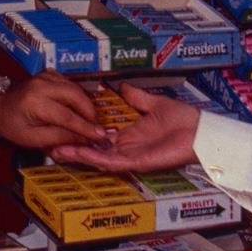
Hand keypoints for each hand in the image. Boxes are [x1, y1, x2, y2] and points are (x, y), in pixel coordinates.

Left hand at [0, 71, 105, 149]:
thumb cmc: (12, 125)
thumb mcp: (32, 139)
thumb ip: (58, 138)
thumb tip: (83, 138)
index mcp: (35, 103)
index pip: (66, 116)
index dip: (85, 127)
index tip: (100, 135)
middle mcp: (42, 85)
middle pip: (75, 96)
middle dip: (89, 112)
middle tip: (96, 127)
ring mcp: (46, 76)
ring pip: (75, 88)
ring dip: (85, 104)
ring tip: (89, 121)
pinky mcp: (50, 74)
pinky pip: (70, 84)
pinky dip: (78, 96)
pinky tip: (79, 108)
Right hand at [48, 82, 200, 173]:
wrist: (201, 132)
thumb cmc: (184, 121)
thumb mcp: (155, 103)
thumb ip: (137, 98)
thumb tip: (122, 88)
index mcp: (130, 136)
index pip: (100, 138)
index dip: (82, 134)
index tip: (63, 127)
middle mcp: (127, 148)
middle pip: (94, 151)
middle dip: (72, 147)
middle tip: (49, 143)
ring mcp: (131, 157)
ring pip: (97, 158)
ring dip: (77, 154)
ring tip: (56, 149)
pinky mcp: (137, 163)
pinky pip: (111, 162)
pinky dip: (93, 158)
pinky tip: (78, 152)